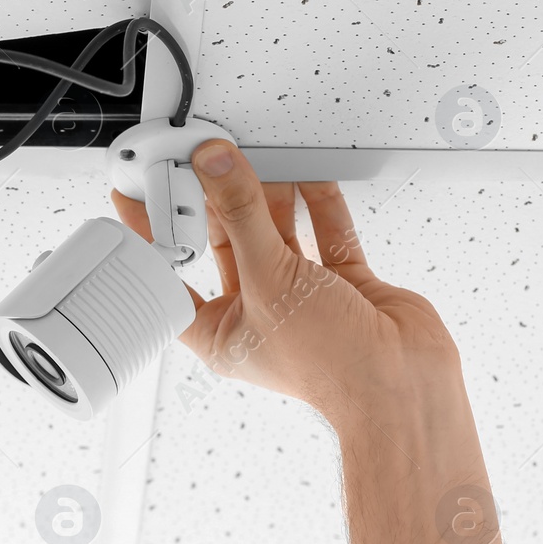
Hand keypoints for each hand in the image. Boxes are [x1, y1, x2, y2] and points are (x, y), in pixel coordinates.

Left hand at [110, 139, 463, 424]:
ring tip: (255, 157)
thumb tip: (217, 169)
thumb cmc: (329, 367)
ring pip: (277, 235)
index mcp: (220, 333)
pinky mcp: (343, 285)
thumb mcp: (269, 278)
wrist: (402, 386)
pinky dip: (319, 203)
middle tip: (205, 162)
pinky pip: (326, 233)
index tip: (140, 200)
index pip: (174, 278)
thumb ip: (243, 215)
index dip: (155, 240)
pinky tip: (307, 173)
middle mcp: (259, 315)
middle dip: (220, 204)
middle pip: (229, 246)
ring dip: (270, 197)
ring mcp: (302, 298)